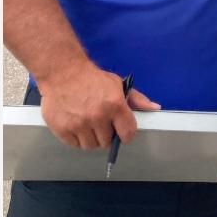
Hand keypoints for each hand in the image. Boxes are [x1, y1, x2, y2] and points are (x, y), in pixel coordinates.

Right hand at [37, 64, 160, 149]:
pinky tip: (74, 124)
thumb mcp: (116, 84)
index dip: (124, 133)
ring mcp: (79, 124)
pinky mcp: (63, 128)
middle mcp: (97, 117)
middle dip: (105, 134)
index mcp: (114, 105)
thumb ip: (136, 99)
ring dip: (90, 138)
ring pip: (90, 146)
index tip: (119, 129)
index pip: (128, 134)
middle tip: (98, 122)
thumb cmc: (91, 78)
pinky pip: (74, 144)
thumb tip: (155, 108)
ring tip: (85, 123)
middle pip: (106, 143)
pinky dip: (75, 138)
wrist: (62, 70)